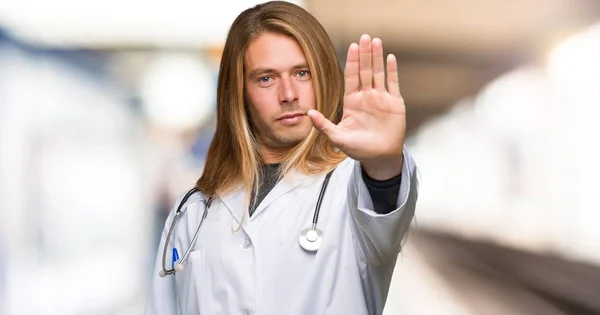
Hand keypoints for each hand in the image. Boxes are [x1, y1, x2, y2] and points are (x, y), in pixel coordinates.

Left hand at [308, 34, 405, 178]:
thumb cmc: (358, 149)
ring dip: (377, 57)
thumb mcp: (338, 137)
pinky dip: (392, 70)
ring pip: (378, 73)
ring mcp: (381, 98)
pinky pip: (393, 83)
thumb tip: (308, 114)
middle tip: (364, 37)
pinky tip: (390, 57)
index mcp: (352, 102)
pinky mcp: (395, 103)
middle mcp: (366, 96)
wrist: (379, 157)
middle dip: (364, 54)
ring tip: (376, 41)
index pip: (351, 77)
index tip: (351, 47)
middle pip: (365, 71)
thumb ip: (324, 125)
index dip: (352, 62)